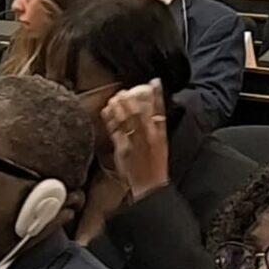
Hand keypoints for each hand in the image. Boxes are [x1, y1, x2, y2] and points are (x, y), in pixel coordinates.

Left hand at [103, 78, 169, 200]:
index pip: (161, 110)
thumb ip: (156, 131)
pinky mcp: (123, 148)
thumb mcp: (161, 147)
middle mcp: (149, 136)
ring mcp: (135, 141)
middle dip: (132, 98)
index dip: (157, 94)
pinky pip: (115, 130)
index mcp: (161, 135)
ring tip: (114, 97)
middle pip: (140, 111)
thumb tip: (152, 116)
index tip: (154, 81)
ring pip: (127, 118)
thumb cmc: (154, 168)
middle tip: (125, 90)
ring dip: (119, 106)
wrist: (150, 187)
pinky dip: (110, 118)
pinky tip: (107, 110)